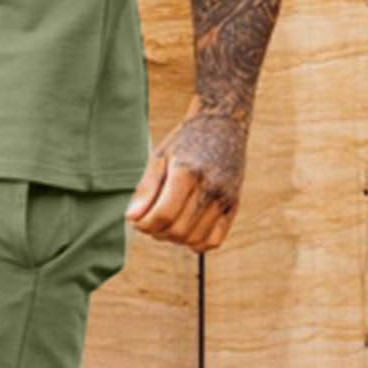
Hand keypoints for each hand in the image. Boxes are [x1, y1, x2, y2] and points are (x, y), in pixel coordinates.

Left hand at [126, 96, 248, 252]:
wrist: (223, 124)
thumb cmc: (186, 140)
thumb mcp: (159, 157)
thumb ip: (146, 189)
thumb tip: (132, 219)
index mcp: (188, 172)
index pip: (163, 215)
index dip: (144, 225)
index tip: (136, 220)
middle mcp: (210, 187)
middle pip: (178, 230)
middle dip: (156, 232)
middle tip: (149, 221)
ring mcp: (225, 198)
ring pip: (194, 239)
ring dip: (174, 239)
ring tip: (165, 223)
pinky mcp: (234, 205)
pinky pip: (214, 240)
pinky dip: (196, 242)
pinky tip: (185, 228)